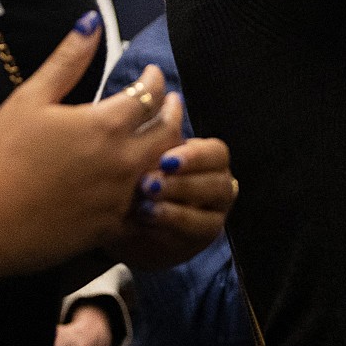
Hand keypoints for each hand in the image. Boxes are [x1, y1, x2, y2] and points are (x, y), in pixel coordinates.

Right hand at [0, 16, 181, 280]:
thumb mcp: (30, 98)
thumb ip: (67, 59)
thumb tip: (92, 22)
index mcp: (105, 125)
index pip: (150, 94)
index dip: (154, 79)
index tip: (152, 73)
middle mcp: (121, 162)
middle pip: (168, 132)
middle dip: (173, 112)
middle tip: (172, 102)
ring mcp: (119, 199)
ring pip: (164, 171)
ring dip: (170, 151)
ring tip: (165, 140)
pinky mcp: (109, 229)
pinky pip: (147, 211)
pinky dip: (154, 194)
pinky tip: (149, 188)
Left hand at [105, 135, 234, 269]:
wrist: (126, 219)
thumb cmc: (141, 175)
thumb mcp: (146, 153)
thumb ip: (161, 133)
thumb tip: (170, 100)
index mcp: (210, 162)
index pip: (217, 154)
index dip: (195, 157)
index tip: (166, 159)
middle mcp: (219, 190)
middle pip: (218, 186)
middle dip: (183, 184)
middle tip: (149, 184)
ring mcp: (211, 220)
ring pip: (208, 217)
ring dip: (175, 210)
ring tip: (144, 205)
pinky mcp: (196, 245)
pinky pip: (189, 239)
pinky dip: (167, 230)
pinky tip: (144, 221)